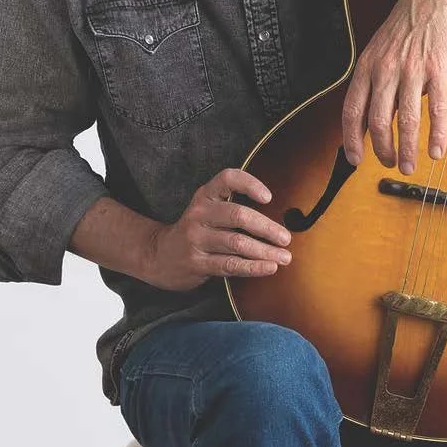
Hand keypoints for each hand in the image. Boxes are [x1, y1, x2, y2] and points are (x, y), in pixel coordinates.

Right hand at [140, 168, 291, 291]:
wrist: (160, 256)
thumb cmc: (197, 230)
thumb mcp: (209, 210)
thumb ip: (234, 207)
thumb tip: (280, 217)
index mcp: (205, 195)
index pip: (228, 179)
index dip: (250, 184)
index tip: (269, 197)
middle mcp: (199, 213)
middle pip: (238, 215)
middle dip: (267, 227)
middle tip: (286, 237)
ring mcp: (196, 238)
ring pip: (237, 243)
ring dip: (265, 251)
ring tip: (285, 257)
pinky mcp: (197, 262)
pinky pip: (230, 265)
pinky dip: (253, 267)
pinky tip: (269, 267)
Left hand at [341, 0, 446, 174]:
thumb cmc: (409, 25)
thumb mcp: (381, 49)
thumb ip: (376, 81)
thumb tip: (370, 117)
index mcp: (368, 66)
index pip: (352, 109)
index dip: (351, 138)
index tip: (355, 159)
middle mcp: (386, 69)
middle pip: (377, 120)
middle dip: (382, 149)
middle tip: (389, 163)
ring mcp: (412, 69)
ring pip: (406, 119)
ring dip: (407, 149)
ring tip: (409, 166)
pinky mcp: (438, 69)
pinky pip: (437, 108)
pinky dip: (436, 133)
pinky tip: (436, 150)